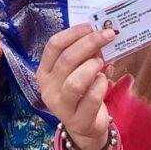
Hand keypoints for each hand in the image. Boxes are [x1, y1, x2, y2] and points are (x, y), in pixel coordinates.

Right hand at [36, 25, 115, 149]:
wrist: (85, 125)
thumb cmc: (80, 91)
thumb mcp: (75, 71)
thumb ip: (81, 54)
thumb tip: (97, 32)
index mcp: (44, 71)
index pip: (53, 46)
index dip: (72, 33)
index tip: (90, 26)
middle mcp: (48, 88)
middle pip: (66, 60)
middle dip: (89, 44)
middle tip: (106, 36)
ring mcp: (61, 106)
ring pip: (75, 82)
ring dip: (91, 67)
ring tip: (101, 62)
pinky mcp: (78, 120)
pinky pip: (91, 99)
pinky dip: (100, 85)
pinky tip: (103, 81)